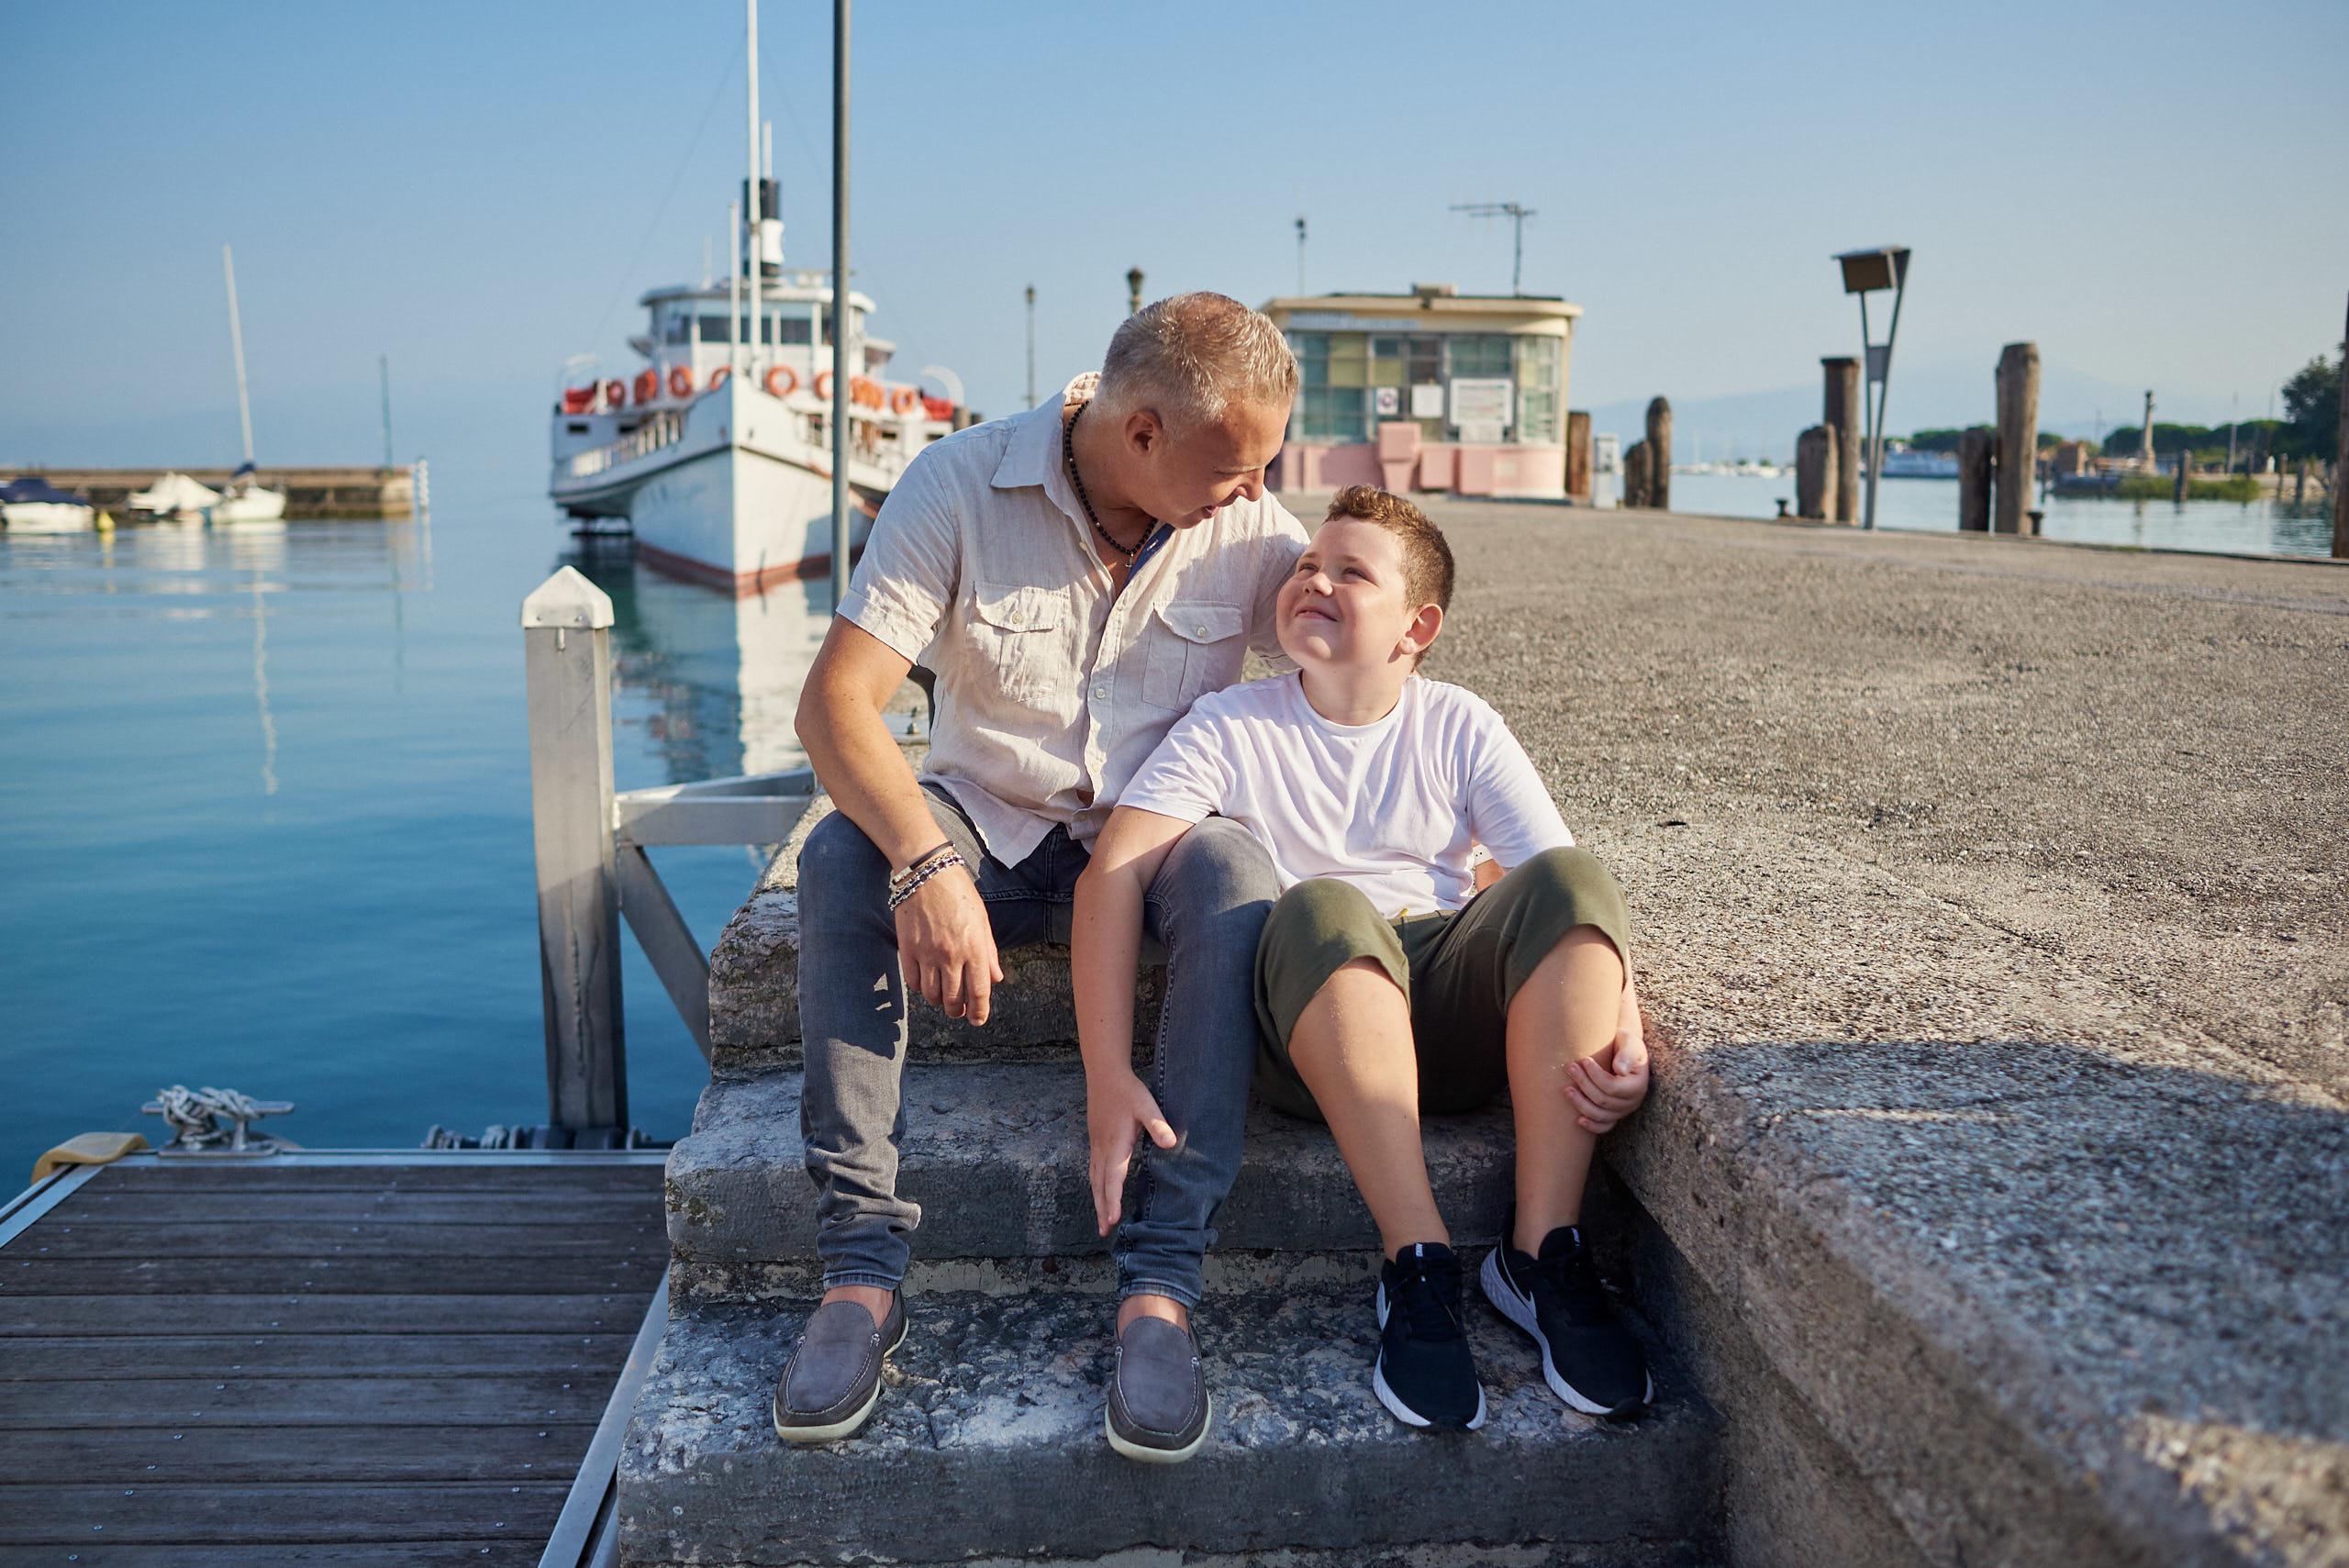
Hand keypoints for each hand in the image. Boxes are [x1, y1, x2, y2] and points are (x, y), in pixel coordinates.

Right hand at [892, 863, 1001, 1024]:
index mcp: (974, 947)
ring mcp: (928, 953)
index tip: (977, 1020)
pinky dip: (920, 987)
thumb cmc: (959, 894)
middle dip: (958, 1011)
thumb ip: (988, 952)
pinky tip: (926, 981)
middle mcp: (952, 954)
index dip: (979, 1012)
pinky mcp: (908, 949)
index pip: (979, 992)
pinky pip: (913, 982)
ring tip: (942, 996)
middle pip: (953, 999)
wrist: (927, 873)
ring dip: (938, 1001)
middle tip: (958, 1010)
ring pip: (932, 995)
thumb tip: (996, 979)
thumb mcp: (982, 921)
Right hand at [1087, 1069, 1175, 1235]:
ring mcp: (1097, 1144)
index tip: (1111, 1221)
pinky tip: (1100, 1191)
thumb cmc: (1128, 1091)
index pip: (1112, 1179)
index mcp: (1116, 1144)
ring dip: (1098, 1200)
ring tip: (1101, 1220)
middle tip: (1103, 1232)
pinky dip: (1096, 1186)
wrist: (1104, 1073)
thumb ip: (1158, 1125)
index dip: (1112, 1201)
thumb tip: (1171, 1144)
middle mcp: (1103, 1148)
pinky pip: (1094, 1169)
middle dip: (1101, 1209)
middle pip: (1099, 1185)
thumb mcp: (1147, 1105)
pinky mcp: (1096, 1140)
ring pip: (1094, 1178)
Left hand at [1566, 985, 1648, 1132]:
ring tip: (1566, 1089)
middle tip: (1569, 1066)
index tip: (1584, 1060)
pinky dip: (1592, 1126)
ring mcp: (1623, 1110)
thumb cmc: (1625, 1042)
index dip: (1596, 1076)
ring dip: (1581, 1104)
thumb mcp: (1629, 1041)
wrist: (1622, 1047)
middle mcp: (1633, 1101)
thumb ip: (1627, 1054)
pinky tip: (1578, 1120)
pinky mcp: (1614, 1114)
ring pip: (1601, 1115)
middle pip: (1603, 1100)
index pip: (1613, 1087)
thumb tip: (1620, 1070)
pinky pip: (1604, 1126)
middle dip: (1584, 1084)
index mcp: (1639, 1084)